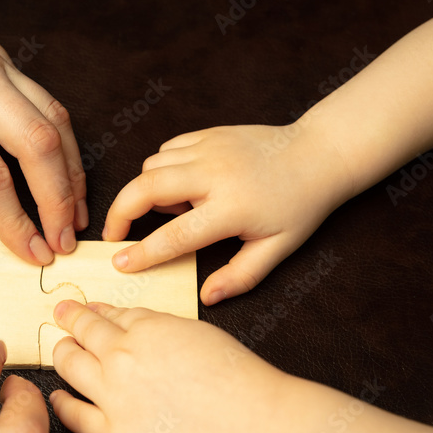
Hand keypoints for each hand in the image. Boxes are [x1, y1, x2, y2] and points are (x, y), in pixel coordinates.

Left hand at [48, 300, 290, 432]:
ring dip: (61, 353)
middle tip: (61, 316)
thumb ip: (160, 326)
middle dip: (70, 320)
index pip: (109, 314)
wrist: (253, 422)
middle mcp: (122, 356)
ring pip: (69, 365)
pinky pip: (74, 415)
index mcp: (146, 328)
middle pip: (82, 332)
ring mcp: (113, 395)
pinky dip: (61, 403)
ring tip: (60, 351)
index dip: (95, 311)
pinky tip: (58, 398)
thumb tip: (135, 325)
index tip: (87, 309)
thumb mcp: (197, 332)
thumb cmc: (238, 379)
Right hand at [101, 123, 351, 304]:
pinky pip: (166, 150)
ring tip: (166, 212)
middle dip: (119, 212)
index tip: (120, 264)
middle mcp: (214, 175)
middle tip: (113, 235)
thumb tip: (207, 297)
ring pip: (151, 167)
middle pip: (146, 188)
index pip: (174, 235)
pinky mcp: (207, 134)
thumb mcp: (277, 249)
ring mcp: (209, 149)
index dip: (143, 253)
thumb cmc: (300, 206)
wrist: (319, 153)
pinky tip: (178, 186)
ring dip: (143, 191)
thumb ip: (240, 276)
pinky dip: (160, 169)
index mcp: (231, 209)